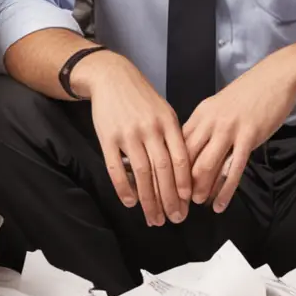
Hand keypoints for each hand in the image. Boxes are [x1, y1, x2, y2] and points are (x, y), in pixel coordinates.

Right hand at [76, 52, 191, 225]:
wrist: (112, 77)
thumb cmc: (142, 98)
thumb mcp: (164, 111)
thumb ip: (173, 137)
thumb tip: (185, 169)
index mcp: (168, 123)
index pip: (180, 158)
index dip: (185, 182)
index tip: (188, 202)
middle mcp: (150, 129)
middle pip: (163, 171)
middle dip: (170, 199)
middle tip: (174, 218)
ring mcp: (128, 134)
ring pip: (142, 174)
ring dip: (149, 200)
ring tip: (153, 218)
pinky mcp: (107, 138)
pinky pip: (116, 168)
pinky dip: (124, 188)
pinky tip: (130, 202)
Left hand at [185, 53, 295, 212]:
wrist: (276, 76)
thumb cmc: (250, 93)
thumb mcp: (220, 107)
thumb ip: (206, 127)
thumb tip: (194, 152)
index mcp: (201, 114)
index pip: (178, 145)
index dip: (170, 169)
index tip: (167, 186)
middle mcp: (210, 121)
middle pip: (186, 157)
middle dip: (180, 183)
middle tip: (178, 201)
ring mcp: (229, 129)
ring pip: (206, 165)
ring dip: (200, 188)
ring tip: (198, 203)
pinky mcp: (249, 136)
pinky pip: (234, 169)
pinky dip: (225, 190)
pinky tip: (221, 204)